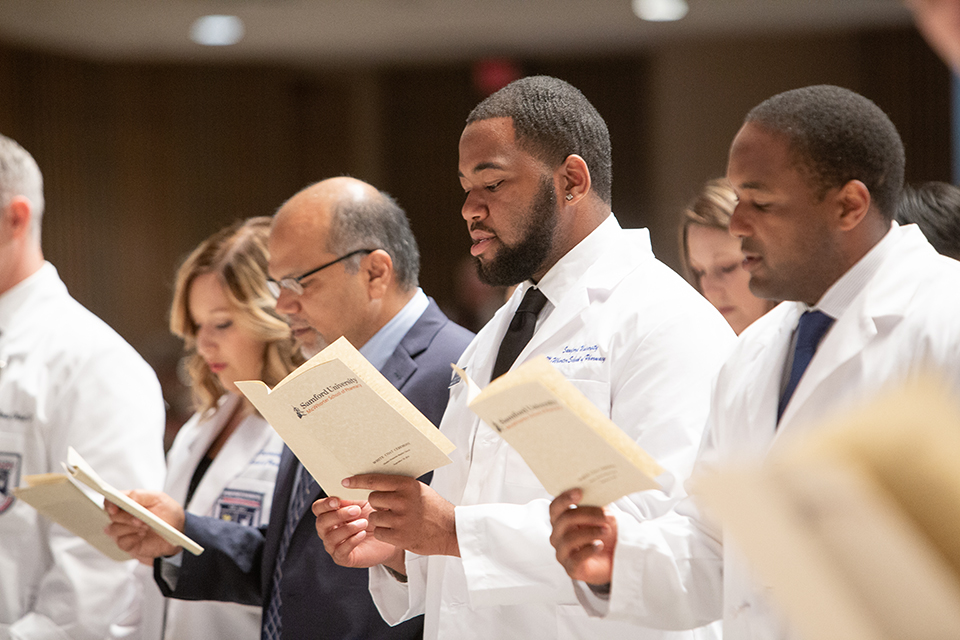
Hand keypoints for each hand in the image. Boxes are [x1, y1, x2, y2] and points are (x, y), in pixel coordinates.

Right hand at [104, 490, 184, 563]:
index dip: (109, 503)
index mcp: (129, 502)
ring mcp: (125, 530)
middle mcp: (125, 516)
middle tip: (140, 518)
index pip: (111, 501)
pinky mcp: (129, 544)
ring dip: (130, 527)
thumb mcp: (158, 498)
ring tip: (145, 526)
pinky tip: (142, 535)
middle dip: (126, 517)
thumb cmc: (168, 512)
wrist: (178, 530)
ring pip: (114, 529)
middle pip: (112, 516)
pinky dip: (132, 538)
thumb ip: (140, 495)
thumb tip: (129, 498)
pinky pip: (122, 542)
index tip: (114, 508)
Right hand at [313, 496, 403, 571]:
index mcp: (330, 513)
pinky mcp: (343, 558)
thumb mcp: (364, 502)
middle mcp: (328, 530)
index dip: (324, 504)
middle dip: (338, 515)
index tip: (337, 501)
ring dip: (348, 529)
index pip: (317, 508)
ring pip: (330, 538)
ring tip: (365, 523)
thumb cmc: (374, 516)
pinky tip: (363, 534)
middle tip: (357, 510)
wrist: (390, 536)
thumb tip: (344, 486)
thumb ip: (353, 496)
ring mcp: (333, 545)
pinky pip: (340, 551)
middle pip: (321, 522)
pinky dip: (351, 541)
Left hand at [343, 474, 458, 557]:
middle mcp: (403, 500)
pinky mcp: (400, 537)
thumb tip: (372, 481)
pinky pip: (379, 532)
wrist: (451, 530)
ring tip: (397, 520)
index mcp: (407, 485)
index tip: (346, 482)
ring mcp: (401, 520)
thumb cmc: (433, 508)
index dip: (358, 481)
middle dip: (377, 504)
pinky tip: (397, 531)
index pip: (374, 480)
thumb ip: (399, 486)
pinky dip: (385, 533)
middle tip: (389, 507)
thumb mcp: (419, 490)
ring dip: (381, 520)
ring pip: (374, 517)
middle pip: (373, 499)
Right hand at [549, 488, 616, 585]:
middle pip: (564, 520)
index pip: (555, 507)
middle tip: (606, 514)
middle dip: (587, 514)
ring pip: (569, 538)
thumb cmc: (605, 534)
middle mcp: (558, 536)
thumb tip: (598, 489)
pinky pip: (575, 559)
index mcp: (561, 520)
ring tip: (606, 530)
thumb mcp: (601, 515)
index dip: (564, 498)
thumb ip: (596, 504)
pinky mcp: (571, 569)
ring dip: (590, 532)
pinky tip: (599, 545)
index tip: (580, 492)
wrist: (615, 558)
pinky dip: (589, 550)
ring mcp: (562, 553)